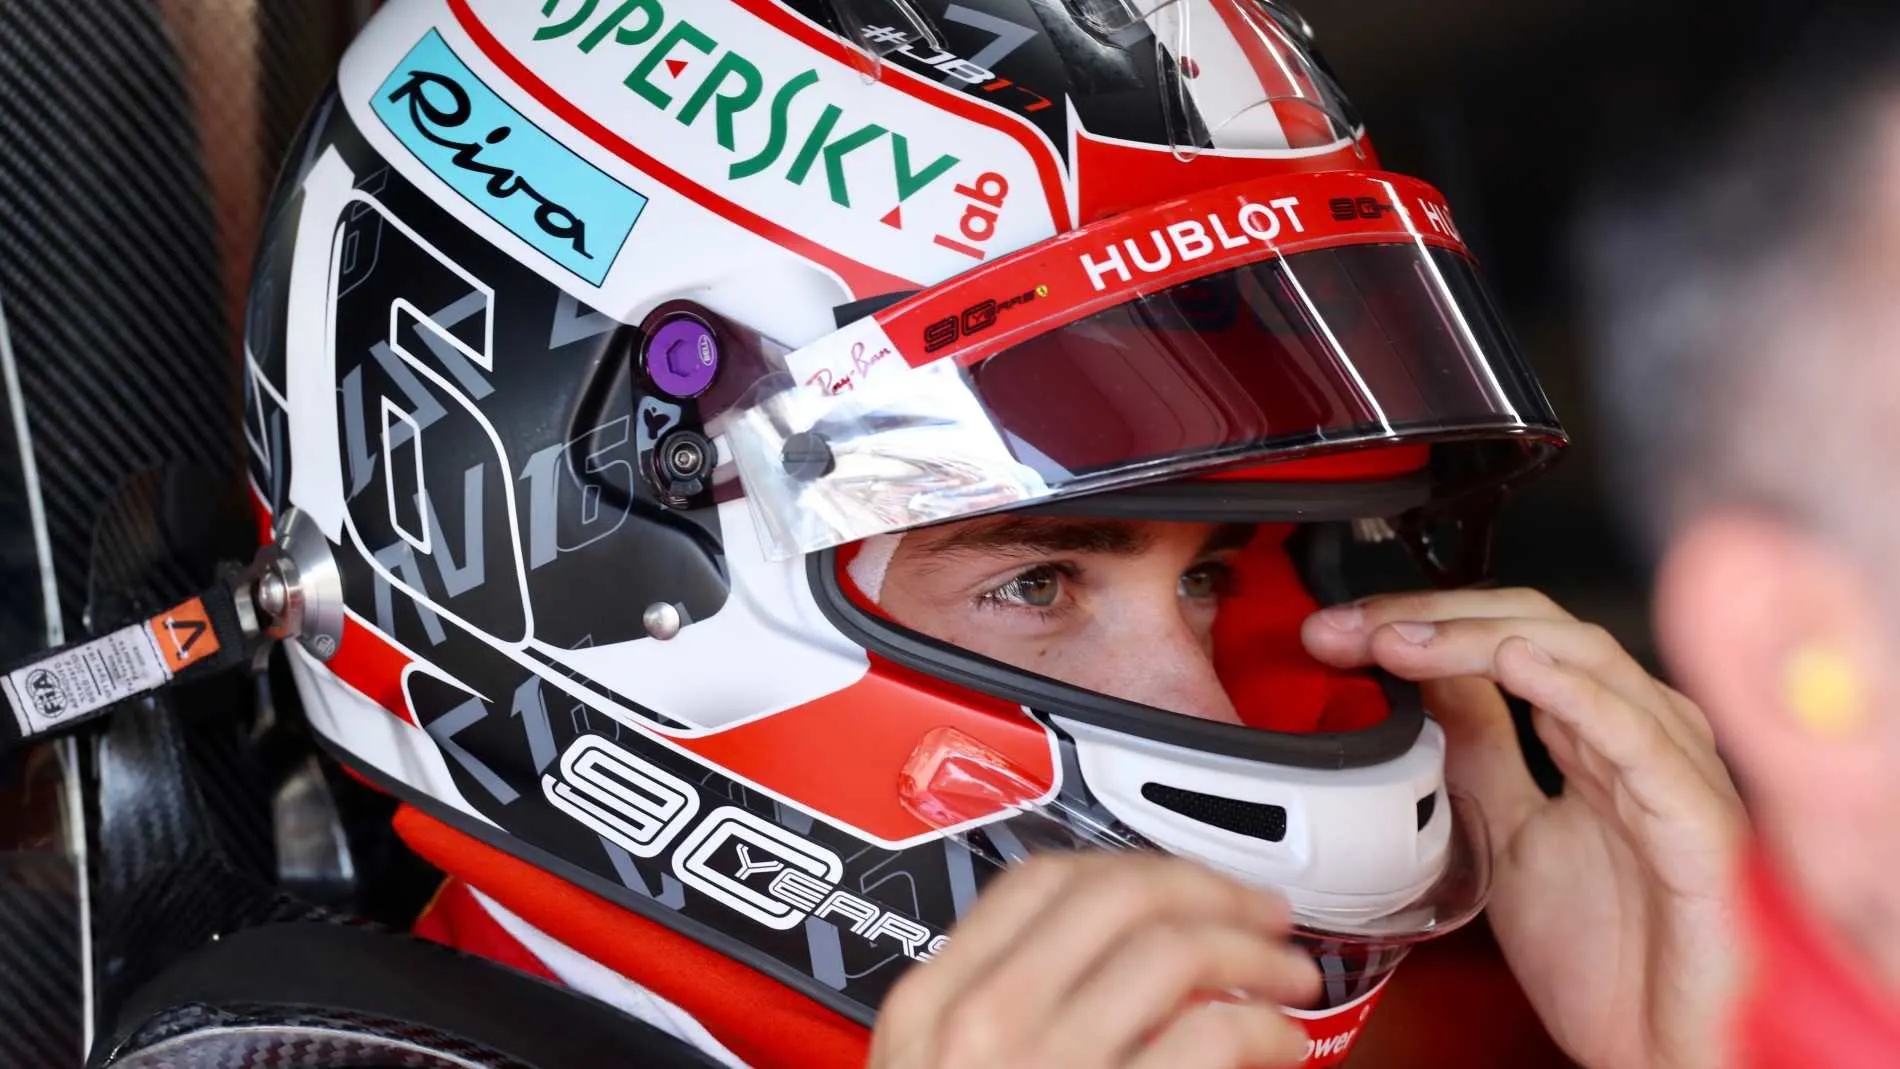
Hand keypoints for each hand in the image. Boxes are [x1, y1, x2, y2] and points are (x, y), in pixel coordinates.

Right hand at [869, 852, 1321, 1068]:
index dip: (1129, 868)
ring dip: (1252, 951)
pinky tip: (1282, 1046)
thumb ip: (998, 1021)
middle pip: (1113, 896)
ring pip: (1170, 950)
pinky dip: (1264, 1030)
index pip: (1037, 883)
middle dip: (1208, 889)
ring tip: (1289, 976)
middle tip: (1260, 913)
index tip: (1179, 883)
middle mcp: (981, 1028)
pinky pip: (1210, 1037)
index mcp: (930, 1010)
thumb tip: (1107, 964)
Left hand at [1302, 589, 1747, 1068]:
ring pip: (1585, 661)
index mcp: (1597, 736)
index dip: (1423, 622)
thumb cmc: (1610, 961)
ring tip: (1404, 640)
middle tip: (1353, 629)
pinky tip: (1515, 662)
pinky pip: (1642, 740)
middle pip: (1539, 630)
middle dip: (1437, 619)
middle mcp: (1641, 736)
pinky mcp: (1699, 824)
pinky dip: (1576, 692)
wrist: (1658, 1055)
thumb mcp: (1506, 837)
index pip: (1509, 638)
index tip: (1339, 633)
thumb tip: (1425, 681)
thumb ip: (1479, 753)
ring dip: (1482, 639)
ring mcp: (1674, 772)